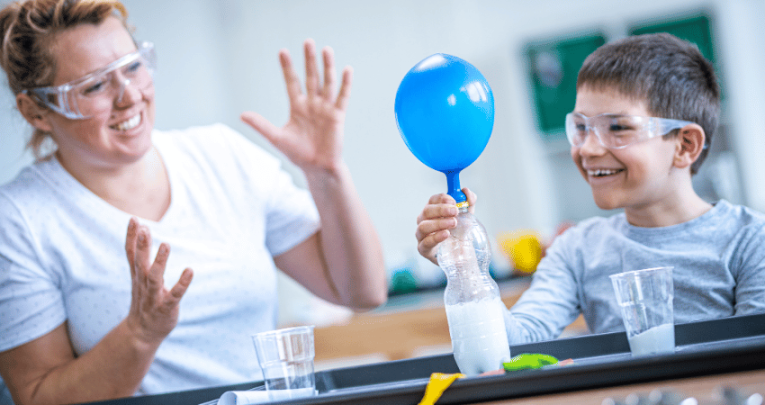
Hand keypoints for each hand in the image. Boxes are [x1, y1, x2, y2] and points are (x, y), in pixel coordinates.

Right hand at [124, 218, 192, 345]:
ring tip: (166, 244)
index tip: (134, 219)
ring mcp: (153, 297)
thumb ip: (139, 256)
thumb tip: (141, 231)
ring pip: (154, 278)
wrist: (142, 333)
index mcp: (137, 276)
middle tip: (145, 228)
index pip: (131, 254)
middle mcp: (143, 284)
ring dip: (159, 262)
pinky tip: (190, 271)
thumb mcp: (138, 277)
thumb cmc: (144, 299)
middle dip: (142, 246)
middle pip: (140, 263)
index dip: (132, 237)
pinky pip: (174, 295)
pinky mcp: (166, 308)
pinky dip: (182, 283)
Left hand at [241, 38, 351, 174]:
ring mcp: (325, 108)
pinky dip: (345, 84)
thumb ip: (261, 125)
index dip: (287, 67)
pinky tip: (346, 69)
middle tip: (308, 41)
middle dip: (309, 60)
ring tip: (326, 49)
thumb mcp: (276, 138)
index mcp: (297, 107)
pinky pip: (342, 97)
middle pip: (311, 77)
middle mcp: (312, 104)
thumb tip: (242, 115)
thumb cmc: (298, 154)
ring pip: (327, 83)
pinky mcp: (337, 115)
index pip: (291, 82)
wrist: (317, 168)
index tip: (283, 51)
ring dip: (327, 66)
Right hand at [415, 188, 476, 263]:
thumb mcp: (466, 217)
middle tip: (455, 211)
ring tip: (453, 223)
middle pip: (427, 211)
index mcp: (433, 211)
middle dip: (441, 209)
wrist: (458, 256)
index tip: (454, 201)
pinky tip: (446, 234)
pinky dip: (435, 237)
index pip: (432, 200)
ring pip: (423, 226)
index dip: (442, 198)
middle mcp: (424, 221)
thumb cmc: (458, 234)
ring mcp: (421, 235)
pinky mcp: (423, 249)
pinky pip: (425, 242)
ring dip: (438, 222)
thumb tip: (466, 191)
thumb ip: (468, 203)